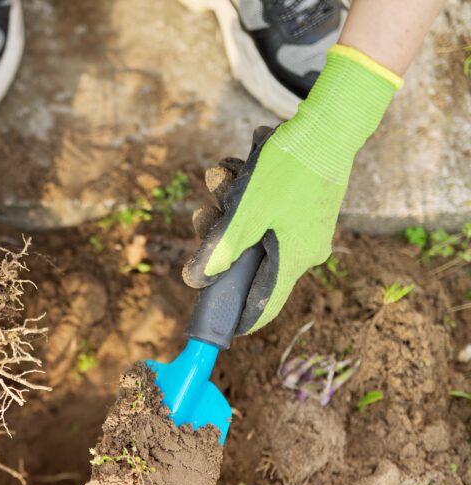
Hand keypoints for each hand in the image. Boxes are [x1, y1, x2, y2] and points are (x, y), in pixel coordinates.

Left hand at [183, 46, 401, 333]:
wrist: (329, 123)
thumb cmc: (290, 169)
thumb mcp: (247, 211)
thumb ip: (221, 248)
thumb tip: (196, 280)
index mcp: (294, 260)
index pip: (264, 305)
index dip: (236, 314)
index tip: (212, 319)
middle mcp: (304, 249)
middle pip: (247, 259)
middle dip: (219, 233)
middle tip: (204, 210)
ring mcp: (306, 227)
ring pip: (252, 228)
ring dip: (228, 203)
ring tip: (220, 176)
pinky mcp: (304, 205)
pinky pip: (265, 208)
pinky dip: (247, 191)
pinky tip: (238, 166)